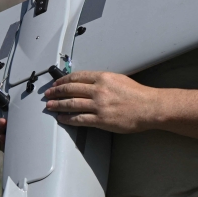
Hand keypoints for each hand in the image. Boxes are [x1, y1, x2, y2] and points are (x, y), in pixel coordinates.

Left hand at [44, 71, 160, 133]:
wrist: (149, 107)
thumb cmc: (138, 95)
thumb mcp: (119, 79)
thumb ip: (102, 81)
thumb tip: (88, 84)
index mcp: (103, 78)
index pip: (77, 77)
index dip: (63, 80)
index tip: (56, 83)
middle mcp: (98, 90)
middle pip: (70, 89)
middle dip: (56, 91)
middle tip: (48, 93)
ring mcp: (99, 105)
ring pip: (71, 104)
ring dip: (58, 105)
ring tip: (50, 105)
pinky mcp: (101, 119)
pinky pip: (79, 119)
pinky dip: (68, 118)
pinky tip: (61, 118)